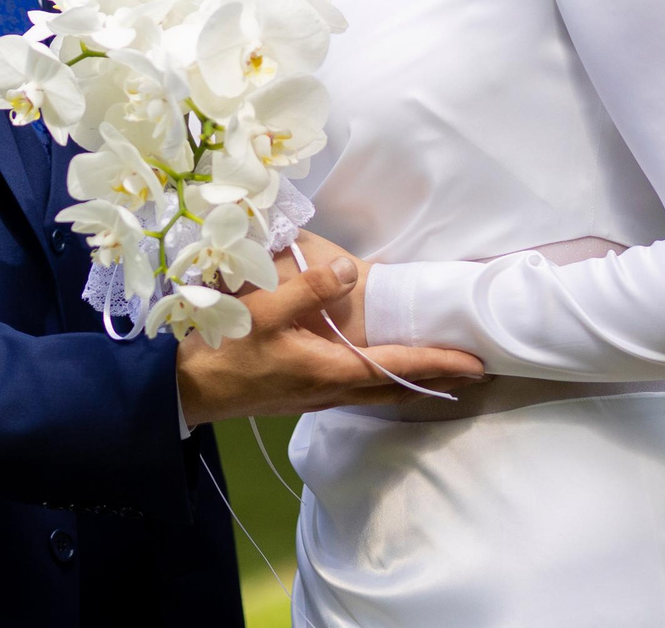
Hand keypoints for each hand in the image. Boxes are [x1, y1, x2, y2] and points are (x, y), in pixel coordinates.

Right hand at [175, 252, 482, 426]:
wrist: (188, 391)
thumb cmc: (225, 350)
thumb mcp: (264, 311)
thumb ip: (308, 288)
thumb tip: (351, 268)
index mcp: (330, 371)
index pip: (398, 367)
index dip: (438, 362)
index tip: (476, 361)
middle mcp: (332, 390)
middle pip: (396, 387)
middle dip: (435, 376)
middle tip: (471, 367)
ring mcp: (317, 396)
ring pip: (377, 392)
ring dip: (410, 379)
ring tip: (436, 367)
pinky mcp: (303, 394)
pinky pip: (358, 389)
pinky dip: (382, 380)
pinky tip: (378, 368)